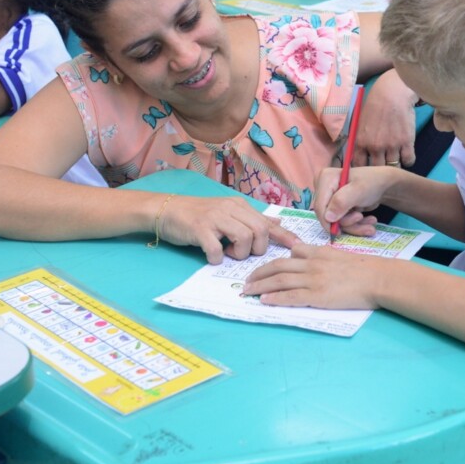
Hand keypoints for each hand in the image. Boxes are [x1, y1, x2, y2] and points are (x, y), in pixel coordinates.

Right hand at [156, 195, 297, 264]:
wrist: (167, 210)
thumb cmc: (198, 215)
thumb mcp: (227, 213)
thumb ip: (251, 219)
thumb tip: (278, 223)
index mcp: (239, 206)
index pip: (267, 221)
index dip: (284, 236)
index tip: (298, 247)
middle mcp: (230, 208)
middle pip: (259, 230)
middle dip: (257, 248)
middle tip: (243, 253)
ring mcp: (215, 218)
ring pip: (244, 237)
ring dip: (239, 253)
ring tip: (227, 252)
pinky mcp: (199, 229)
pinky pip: (217, 248)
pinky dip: (217, 257)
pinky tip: (211, 256)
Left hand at [242, 242, 387, 309]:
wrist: (377, 278)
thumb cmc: (364, 268)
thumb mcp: (339, 254)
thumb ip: (321, 255)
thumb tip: (303, 255)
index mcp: (318, 252)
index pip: (290, 254)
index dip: (273, 261)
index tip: (262, 268)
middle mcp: (311, 264)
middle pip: (278, 267)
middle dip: (259, 273)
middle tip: (247, 280)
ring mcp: (313, 280)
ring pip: (279, 281)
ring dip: (260, 286)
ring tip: (248, 291)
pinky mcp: (317, 296)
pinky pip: (290, 297)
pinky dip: (274, 298)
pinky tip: (263, 301)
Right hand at [312, 165, 394, 237]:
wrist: (385, 185)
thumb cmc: (372, 182)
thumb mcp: (358, 190)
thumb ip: (341, 202)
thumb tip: (328, 217)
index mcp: (325, 178)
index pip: (319, 205)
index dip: (328, 221)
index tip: (339, 232)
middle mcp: (325, 188)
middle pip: (327, 215)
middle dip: (346, 222)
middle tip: (361, 218)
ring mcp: (331, 198)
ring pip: (336, 221)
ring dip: (354, 225)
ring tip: (370, 221)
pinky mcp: (338, 207)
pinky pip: (342, 222)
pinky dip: (356, 224)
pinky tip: (368, 221)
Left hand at [354, 70, 416, 166]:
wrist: (392, 93)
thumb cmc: (375, 106)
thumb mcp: (360, 124)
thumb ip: (360, 141)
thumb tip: (360, 157)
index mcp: (361, 142)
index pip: (359, 166)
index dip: (363, 169)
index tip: (367, 169)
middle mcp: (375, 146)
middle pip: (377, 170)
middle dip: (380, 169)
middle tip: (383, 164)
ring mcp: (392, 145)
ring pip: (394, 167)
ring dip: (395, 164)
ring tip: (395, 157)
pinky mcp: (407, 142)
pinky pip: (409, 161)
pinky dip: (408, 160)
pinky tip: (406, 153)